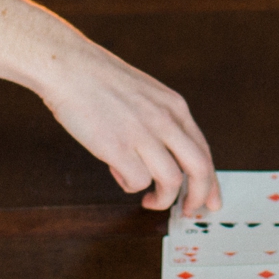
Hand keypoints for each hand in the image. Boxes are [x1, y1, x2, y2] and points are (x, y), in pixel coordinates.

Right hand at [35, 39, 223, 215]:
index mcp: (174, 106)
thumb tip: (163, 159)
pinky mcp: (118, 147)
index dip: (210, 181)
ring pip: (171, 181)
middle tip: (189, 211)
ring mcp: (143, 134)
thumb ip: (159, 122)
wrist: (68, 66)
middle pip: (199, 169)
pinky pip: (137, 182)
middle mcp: (165, 120)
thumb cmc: (98, 79)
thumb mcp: (145, 94)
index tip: (210, 200)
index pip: (204, 150)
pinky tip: (119, 174)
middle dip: (198, 197)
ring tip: (149, 200)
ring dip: (162, 199)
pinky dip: (130, 185)